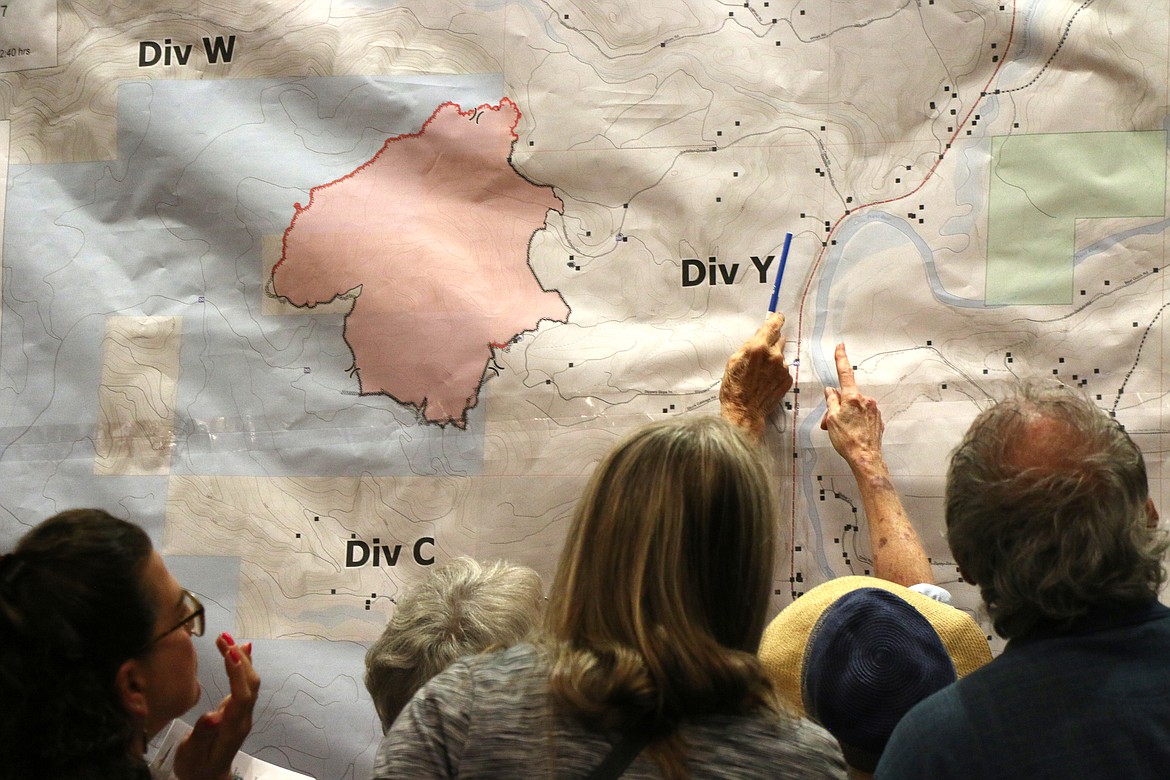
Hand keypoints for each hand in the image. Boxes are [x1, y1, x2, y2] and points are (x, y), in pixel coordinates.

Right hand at [173, 633, 259, 779]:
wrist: (208, 779)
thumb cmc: (197, 768)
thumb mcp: (193, 754)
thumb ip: (203, 734)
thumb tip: (214, 715)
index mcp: (233, 727)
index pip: (241, 695)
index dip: (238, 673)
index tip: (229, 652)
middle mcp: (243, 718)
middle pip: (249, 684)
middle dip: (239, 658)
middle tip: (223, 637)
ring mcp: (242, 714)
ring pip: (249, 682)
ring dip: (241, 659)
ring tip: (227, 639)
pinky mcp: (238, 711)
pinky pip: (245, 684)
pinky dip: (242, 666)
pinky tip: (239, 652)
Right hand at [720, 312, 792, 441]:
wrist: (744, 411)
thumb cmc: (734, 387)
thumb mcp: (734, 361)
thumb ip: (749, 345)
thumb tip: (759, 336)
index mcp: (759, 347)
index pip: (773, 326)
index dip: (777, 320)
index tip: (779, 318)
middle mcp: (774, 355)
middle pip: (779, 339)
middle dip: (772, 343)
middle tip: (761, 354)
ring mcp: (783, 368)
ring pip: (780, 356)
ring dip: (773, 360)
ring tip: (760, 373)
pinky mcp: (787, 380)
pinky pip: (783, 370)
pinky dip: (776, 372)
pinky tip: (765, 381)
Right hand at [820, 343, 884, 470]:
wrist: (866, 457)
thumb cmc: (847, 440)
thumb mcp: (832, 419)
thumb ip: (831, 401)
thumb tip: (830, 391)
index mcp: (852, 398)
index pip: (845, 373)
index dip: (841, 359)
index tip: (840, 347)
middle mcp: (865, 400)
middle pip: (847, 397)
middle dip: (837, 406)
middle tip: (829, 423)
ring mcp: (873, 410)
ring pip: (855, 407)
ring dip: (846, 416)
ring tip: (840, 431)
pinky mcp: (878, 420)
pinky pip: (863, 416)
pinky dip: (855, 421)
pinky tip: (852, 433)